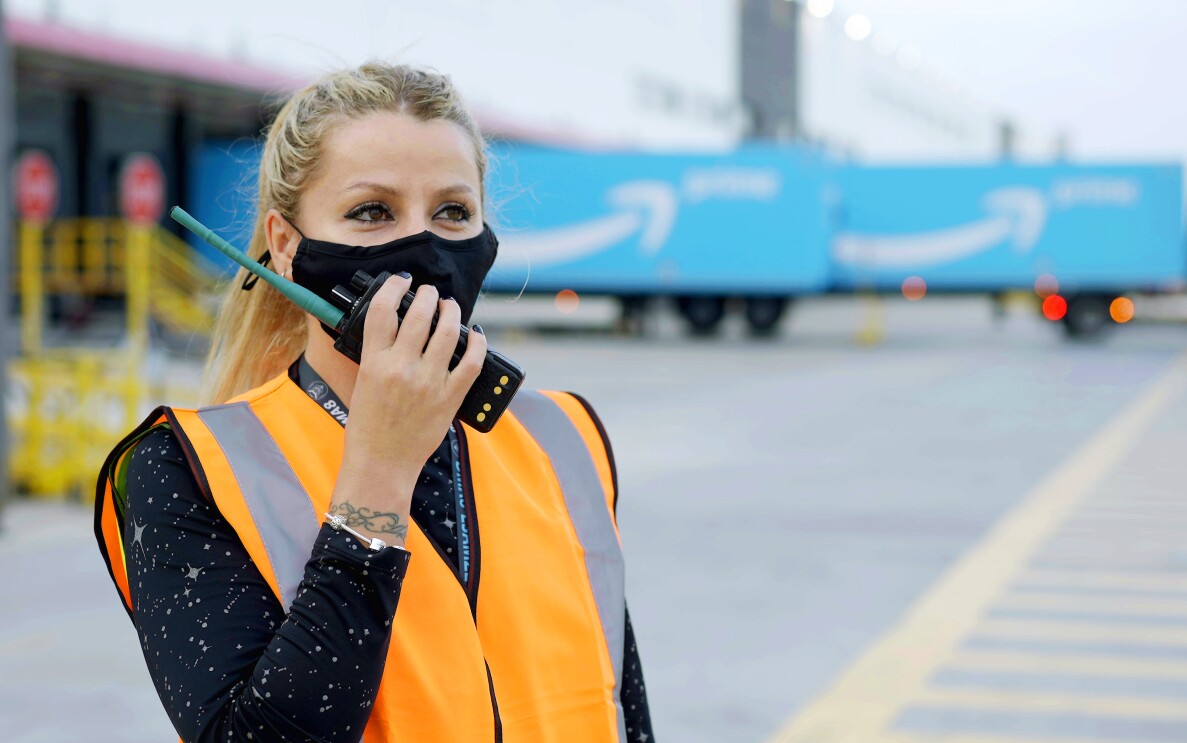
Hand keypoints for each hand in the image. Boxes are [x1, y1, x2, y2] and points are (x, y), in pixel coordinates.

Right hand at [328, 274, 486, 544]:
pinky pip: (471, 363)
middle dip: (427, 295)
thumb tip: (395, 327)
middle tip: (430, 293)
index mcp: (374, 362)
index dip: (393, 287)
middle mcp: (401, 368)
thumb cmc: (368, 427)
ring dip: (450, 312)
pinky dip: (476, 344)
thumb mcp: (363, 383)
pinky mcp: (450, 398)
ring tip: (450, 307)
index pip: (382, 310)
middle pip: (419, 314)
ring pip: (447, 332)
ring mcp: (428, 382)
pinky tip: (475, 335)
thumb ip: (378, 354)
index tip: (402, 281)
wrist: (381, 464)